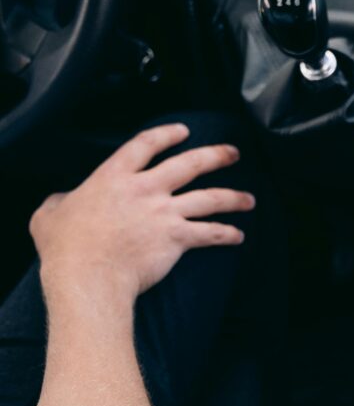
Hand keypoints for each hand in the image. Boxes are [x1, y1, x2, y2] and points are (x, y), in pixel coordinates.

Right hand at [30, 123, 254, 302]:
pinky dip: (227, 234)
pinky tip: (238, 236)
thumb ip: (62, 200)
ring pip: (210, 198)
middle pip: (190, 164)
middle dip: (216, 156)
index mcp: (114, 176)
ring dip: (234, 198)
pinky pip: (210, 233)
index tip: (184, 131)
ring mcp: (164, 212)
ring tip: (250, 199)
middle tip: (233, 153)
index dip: (167, 135)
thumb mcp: (51, 213)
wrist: (89, 274)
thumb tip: (63, 201)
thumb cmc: (67, 247)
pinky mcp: (178, 237)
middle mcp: (145, 189)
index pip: (146, 144)